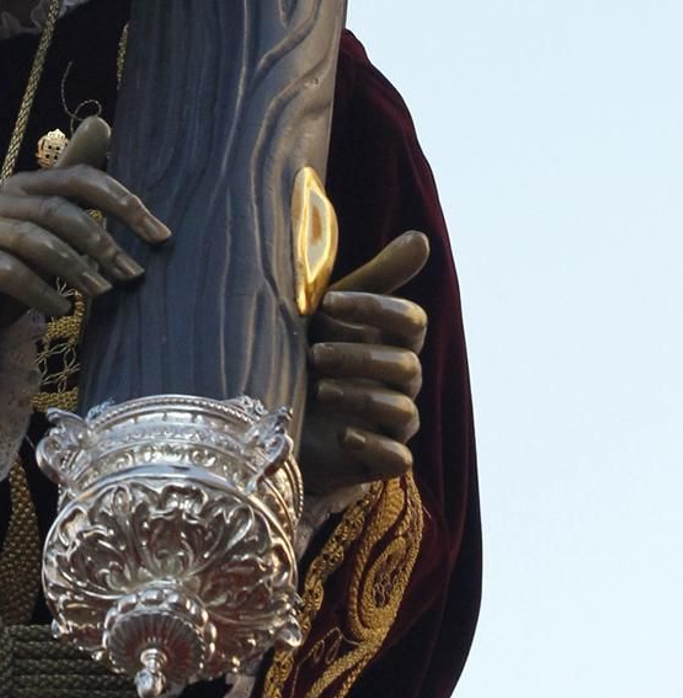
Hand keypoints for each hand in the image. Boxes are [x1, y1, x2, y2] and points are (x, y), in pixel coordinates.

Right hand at [0, 116, 169, 384]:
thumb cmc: (12, 279)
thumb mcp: (52, 236)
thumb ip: (75, 189)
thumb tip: (100, 122)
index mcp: (24, 189)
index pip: (79, 179)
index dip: (122, 202)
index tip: (160, 236)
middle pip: (58, 210)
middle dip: (101, 242)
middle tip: (133, 274)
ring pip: (32, 239)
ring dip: (73, 268)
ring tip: (101, 294)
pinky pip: (3, 269)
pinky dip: (37, 290)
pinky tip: (60, 310)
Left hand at [299, 230, 428, 494]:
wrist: (275, 416)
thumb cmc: (307, 351)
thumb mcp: (331, 312)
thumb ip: (377, 277)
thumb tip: (422, 237)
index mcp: (390, 340)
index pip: (410, 321)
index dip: (376, 308)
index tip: (329, 301)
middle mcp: (399, 381)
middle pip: (406, 366)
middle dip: (359, 356)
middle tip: (313, 353)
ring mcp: (391, 423)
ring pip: (402, 411)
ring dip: (361, 397)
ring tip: (319, 388)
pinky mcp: (378, 460)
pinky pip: (397, 459)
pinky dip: (374, 446)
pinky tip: (344, 434)